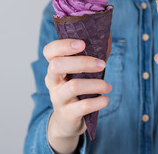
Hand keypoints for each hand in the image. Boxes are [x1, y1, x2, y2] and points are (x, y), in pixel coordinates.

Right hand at [43, 38, 111, 153]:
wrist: (67, 121)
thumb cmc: (78, 89)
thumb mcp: (81, 72)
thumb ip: (91, 55)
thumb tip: (106, 35)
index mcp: (55, 67)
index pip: (49, 51)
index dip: (63, 45)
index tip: (83, 44)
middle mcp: (53, 81)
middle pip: (57, 65)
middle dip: (82, 62)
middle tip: (103, 64)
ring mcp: (58, 98)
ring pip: (73, 86)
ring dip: (95, 84)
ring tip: (108, 87)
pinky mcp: (67, 114)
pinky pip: (82, 106)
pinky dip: (97, 102)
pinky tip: (105, 99)